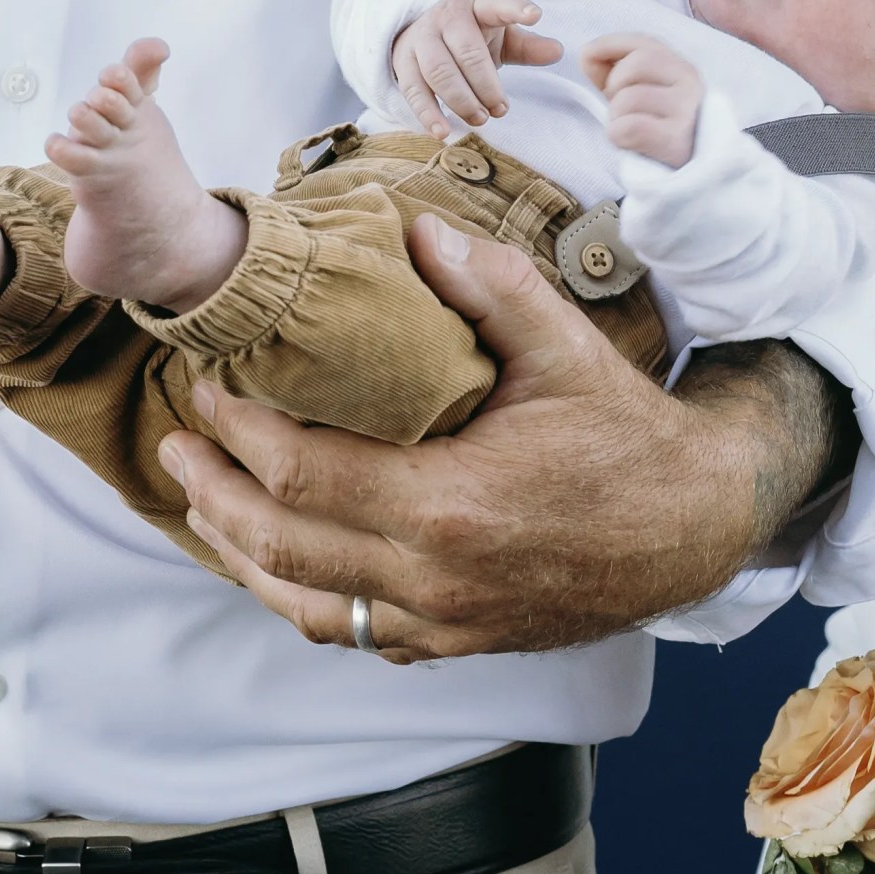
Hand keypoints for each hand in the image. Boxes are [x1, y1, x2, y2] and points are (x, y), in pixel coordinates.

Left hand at [159, 215, 837, 657]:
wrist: (696, 528)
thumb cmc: (629, 437)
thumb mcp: (565, 348)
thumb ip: (487, 287)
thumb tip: (411, 230)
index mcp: (450, 506)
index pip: (302, 474)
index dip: (239, 432)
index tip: (210, 388)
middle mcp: (436, 579)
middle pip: (282, 548)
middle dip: (214, 493)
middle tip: (178, 445)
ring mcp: (445, 623)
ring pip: (307, 607)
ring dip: (242, 557)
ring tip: (205, 504)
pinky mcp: (458, 643)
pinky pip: (356, 634)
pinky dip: (304, 599)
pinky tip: (283, 561)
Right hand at [391, 0, 562, 134]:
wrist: (421, 33)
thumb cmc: (471, 36)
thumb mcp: (502, 36)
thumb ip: (528, 45)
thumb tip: (558, 51)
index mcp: (476, 4)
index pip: (497, 3)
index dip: (516, 8)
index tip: (535, 14)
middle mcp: (446, 17)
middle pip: (467, 50)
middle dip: (487, 84)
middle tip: (502, 108)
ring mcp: (421, 39)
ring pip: (439, 71)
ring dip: (462, 100)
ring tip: (481, 118)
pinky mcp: (403, 63)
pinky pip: (413, 90)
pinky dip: (428, 114)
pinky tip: (443, 132)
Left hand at [582, 32, 704, 166]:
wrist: (688, 172)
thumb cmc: (657, 128)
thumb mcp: (640, 91)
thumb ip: (613, 69)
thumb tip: (587, 55)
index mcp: (681, 68)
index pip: (643, 42)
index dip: (609, 45)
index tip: (588, 56)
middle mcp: (689, 83)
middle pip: (635, 64)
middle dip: (614, 85)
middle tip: (619, 107)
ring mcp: (686, 112)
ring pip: (628, 98)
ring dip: (616, 116)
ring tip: (628, 128)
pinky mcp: (676, 141)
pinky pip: (629, 127)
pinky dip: (618, 136)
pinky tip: (630, 144)